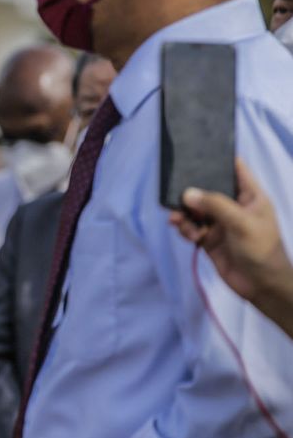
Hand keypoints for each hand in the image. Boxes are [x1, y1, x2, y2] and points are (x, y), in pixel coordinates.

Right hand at [169, 159, 292, 304]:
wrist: (262, 286)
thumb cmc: (260, 249)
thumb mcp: (241, 222)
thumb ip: (214, 205)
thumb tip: (187, 194)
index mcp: (250, 197)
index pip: (236, 170)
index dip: (220, 158)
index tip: (197, 151)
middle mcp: (234, 207)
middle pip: (208, 189)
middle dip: (191, 189)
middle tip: (175, 191)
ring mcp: (220, 223)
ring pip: (195, 209)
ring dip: (184, 213)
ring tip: (177, 219)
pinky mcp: (209, 239)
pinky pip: (191, 227)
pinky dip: (185, 228)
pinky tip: (186, 233)